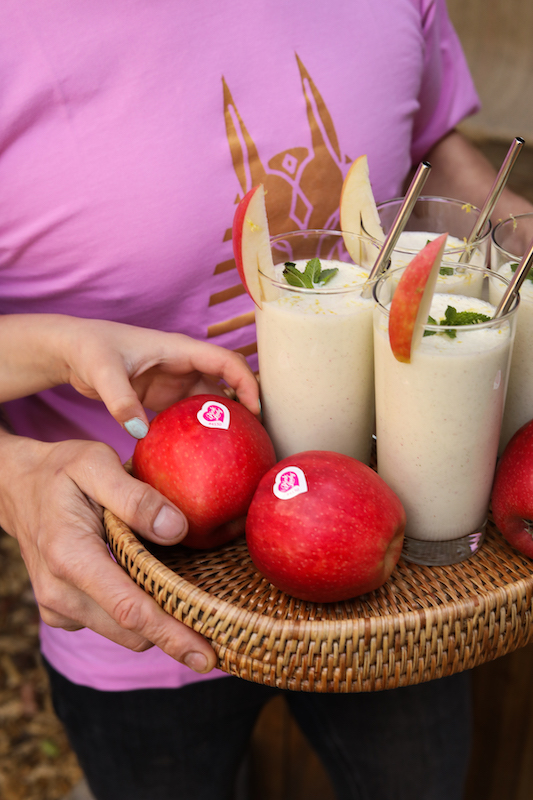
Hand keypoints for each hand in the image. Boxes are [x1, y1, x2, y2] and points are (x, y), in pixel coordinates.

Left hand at [0, 315, 259, 437]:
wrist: (72, 350)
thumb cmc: (89, 349)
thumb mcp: (103, 372)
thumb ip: (120, 400)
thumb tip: (141, 432)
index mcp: (179, 350)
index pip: (226, 362)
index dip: (246, 383)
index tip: (254, 412)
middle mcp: (184, 365)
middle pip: (228, 383)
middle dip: (244, 407)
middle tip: (254, 440)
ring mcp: (176, 382)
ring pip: (213, 401)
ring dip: (225, 421)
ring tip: (238, 452)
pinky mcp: (165, 398)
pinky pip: (192, 415)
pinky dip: (203, 431)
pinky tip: (205, 455)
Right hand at [0, 432, 217, 671]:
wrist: (16, 486)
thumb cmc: (61, 471)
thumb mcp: (96, 463)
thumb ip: (136, 497)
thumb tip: (177, 529)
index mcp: (70, 555)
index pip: (129, 608)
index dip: (172, 634)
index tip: (208, 654)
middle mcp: (59, 592)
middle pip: (131, 632)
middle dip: (177, 637)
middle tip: (222, 631)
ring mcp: (57, 607)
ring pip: (124, 633)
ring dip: (160, 626)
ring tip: (195, 607)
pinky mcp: (62, 612)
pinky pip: (111, 624)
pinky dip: (139, 616)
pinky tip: (159, 590)